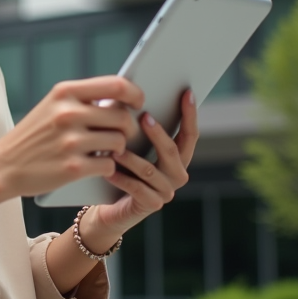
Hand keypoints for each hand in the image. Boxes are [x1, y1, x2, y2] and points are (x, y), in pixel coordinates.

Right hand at [0, 76, 143, 198]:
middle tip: (120, 135)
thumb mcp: (52, 106)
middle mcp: (68, 113)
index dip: (134, 94)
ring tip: (105, 151)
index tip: (138, 102)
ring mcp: (70, 142)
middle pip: (122, 117)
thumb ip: (83, 99)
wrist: (2, 166)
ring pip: (119, 142)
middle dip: (127, 129)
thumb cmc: (33, 136)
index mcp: (65, 93)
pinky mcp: (73, 168)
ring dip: (117, 150)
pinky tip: (95, 166)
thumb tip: (124, 99)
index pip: (116, 85)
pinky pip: (109, 165)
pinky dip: (107, 167)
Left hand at [91, 90, 198, 234]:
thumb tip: (129, 98)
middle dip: (158, 133)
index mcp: (177, 157)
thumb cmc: (118, 167)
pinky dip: (121, 178)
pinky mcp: (152, 205)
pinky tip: (108, 170)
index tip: (187, 93)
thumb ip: (136, 125)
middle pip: (173, 151)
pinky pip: (137, 189)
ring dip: (131, 158)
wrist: (107, 206)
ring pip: (150, 170)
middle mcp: (177, 174)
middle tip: (144, 117)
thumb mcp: (128, 144)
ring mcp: (166, 191)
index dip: (190, 114)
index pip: (189, 134)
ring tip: (115, 148)